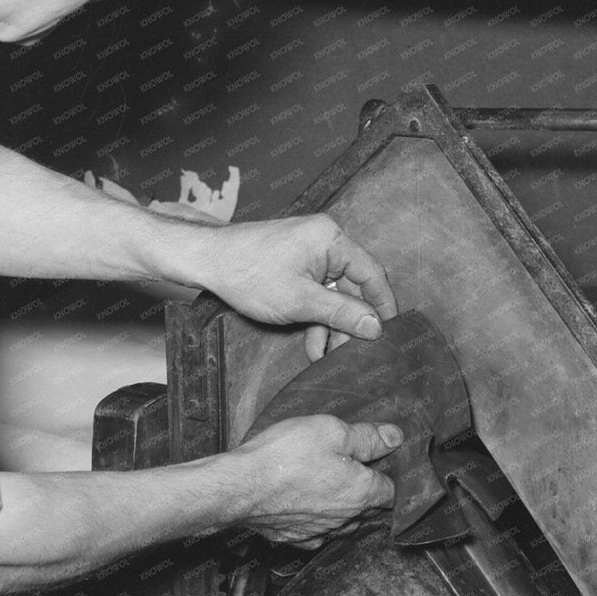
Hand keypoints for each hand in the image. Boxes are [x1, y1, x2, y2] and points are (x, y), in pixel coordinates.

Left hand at [195, 214, 396, 360]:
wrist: (206, 261)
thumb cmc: (247, 274)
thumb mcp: (300, 301)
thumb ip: (342, 313)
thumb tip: (376, 326)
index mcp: (331, 240)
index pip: (373, 273)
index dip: (383, 306)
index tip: (389, 333)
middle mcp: (324, 241)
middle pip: (353, 287)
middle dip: (349, 323)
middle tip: (349, 353)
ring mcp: (309, 251)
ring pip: (333, 294)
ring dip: (329, 325)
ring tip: (322, 355)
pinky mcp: (295, 263)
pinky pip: (316, 291)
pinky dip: (314, 315)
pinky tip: (312, 343)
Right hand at [223, 414, 397, 548]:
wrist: (240, 486)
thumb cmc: (285, 456)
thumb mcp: (332, 430)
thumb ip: (367, 437)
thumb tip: (396, 438)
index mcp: (361, 493)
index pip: (392, 492)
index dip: (390, 476)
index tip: (383, 463)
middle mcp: (345, 519)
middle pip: (368, 509)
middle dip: (366, 491)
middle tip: (353, 468)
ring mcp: (318, 532)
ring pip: (342, 522)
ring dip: (342, 508)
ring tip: (328, 486)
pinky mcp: (293, 538)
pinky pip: (315, 532)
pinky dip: (315, 520)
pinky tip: (305, 505)